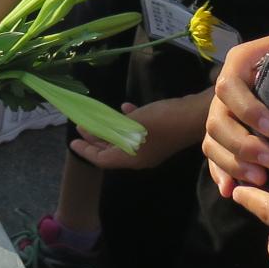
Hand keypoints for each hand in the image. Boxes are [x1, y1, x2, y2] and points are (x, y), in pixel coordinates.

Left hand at [71, 93, 208, 170]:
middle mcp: (140, 157)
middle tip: (82, 126)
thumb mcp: (134, 123)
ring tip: (98, 116)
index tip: (73, 142)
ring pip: (124, 140)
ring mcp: (151, 147)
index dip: (86, 151)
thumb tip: (96, 129)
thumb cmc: (163, 121)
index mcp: (132, 159)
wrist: (195, 116)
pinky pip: (138, 131)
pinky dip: (128, 121)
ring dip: (110, 128)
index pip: (102, 159)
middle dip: (95, 138)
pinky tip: (125, 107)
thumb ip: (114, 127)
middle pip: (112, 150)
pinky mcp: (160, 136)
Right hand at [204, 39, 268, 194]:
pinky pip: (214, 154)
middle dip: (242, 145)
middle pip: (216, 120)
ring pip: (212, 141)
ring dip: (233, 164)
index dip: (246, 110)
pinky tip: (231, 190)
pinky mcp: (225, 133)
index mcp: (238, 63)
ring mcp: (222, 112)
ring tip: (261, 180)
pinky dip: (221, 172)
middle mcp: (224, 88)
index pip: (229, 87)